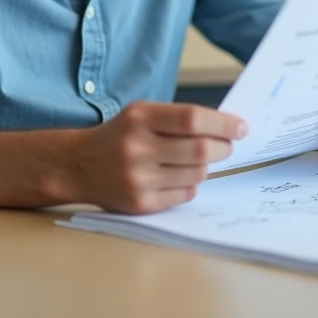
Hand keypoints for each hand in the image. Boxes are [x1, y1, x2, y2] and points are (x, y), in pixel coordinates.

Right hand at [70, 101, 247, 213]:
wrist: (77, 165)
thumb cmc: (119, 136)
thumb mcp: (141, 114)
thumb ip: (178, 118)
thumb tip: (227, 127)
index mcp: (140, 118)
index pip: (193, 118)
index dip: (223, 123)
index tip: (241, 127)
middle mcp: (137, 148)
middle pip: (201, 149)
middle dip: (223, 148)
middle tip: (226, 146)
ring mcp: (138, 178)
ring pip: (197, 174)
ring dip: (204, 167)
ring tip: (193, 161)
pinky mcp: (140, 203)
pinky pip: (185, 195)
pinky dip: (189, 185)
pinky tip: (176, 177)